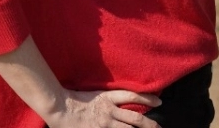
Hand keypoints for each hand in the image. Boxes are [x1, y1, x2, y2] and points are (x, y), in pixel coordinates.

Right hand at [46, 89, 161, 127]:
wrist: (59, 107)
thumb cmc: (74, 100)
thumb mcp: (94, 94)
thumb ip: (108, 99)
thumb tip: (121, 102)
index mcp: (108, 98)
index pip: (132, 96)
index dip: (147, 99)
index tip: (159, 102)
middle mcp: (110, 111)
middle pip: (136, 119)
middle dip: (150, 125)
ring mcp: (105, 124)